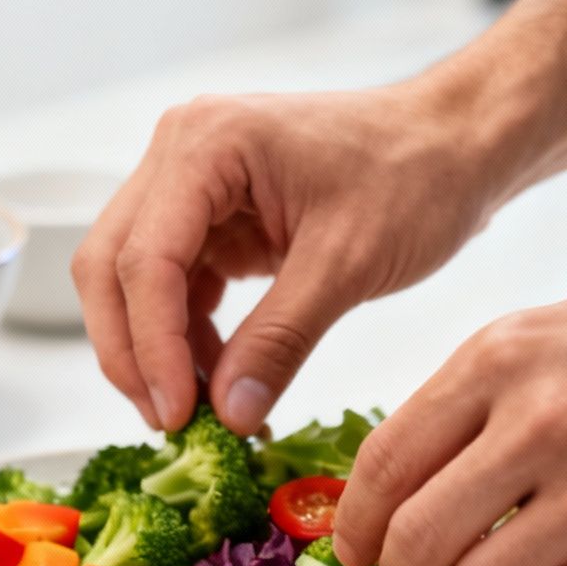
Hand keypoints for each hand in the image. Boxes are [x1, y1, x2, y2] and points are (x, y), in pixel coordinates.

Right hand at [74, 82, 500, 434]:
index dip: (151, 346)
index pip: (145, 259)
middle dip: (132, 352)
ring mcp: (191, 182)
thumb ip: (280, 340)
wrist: (455, 145)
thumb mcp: (347, 264)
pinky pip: (174, 284)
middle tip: (169, 422)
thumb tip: (229, 414)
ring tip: (194, 413)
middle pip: (111, 266)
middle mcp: (181, 152)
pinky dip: (185, 337)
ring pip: (131, 280)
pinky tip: (217, 381)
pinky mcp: (212, 215)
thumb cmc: (415, 176)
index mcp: (206, 143)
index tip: (175, 414)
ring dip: (153, 349)